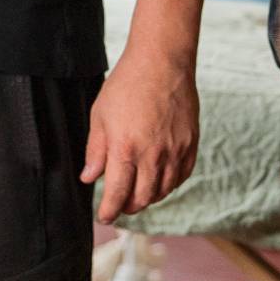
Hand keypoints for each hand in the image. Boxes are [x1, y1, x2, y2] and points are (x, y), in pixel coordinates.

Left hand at [81, 49, 198, 223]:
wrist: (162, 64)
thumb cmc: (126, 86)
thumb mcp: (100, 116)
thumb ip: (95, 150)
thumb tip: (89, 177)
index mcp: (126, 149)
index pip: (117, 193)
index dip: (109, 210)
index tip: (104, 217)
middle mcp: (153, 155)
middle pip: (142, 198)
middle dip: (128, 207)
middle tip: (118, 206)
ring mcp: (175, 151)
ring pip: (162, 191)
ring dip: (148, 199)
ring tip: (136, 195)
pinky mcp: (190, 145)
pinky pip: (180, 177)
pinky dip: (168, 185)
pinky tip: (158, 182)